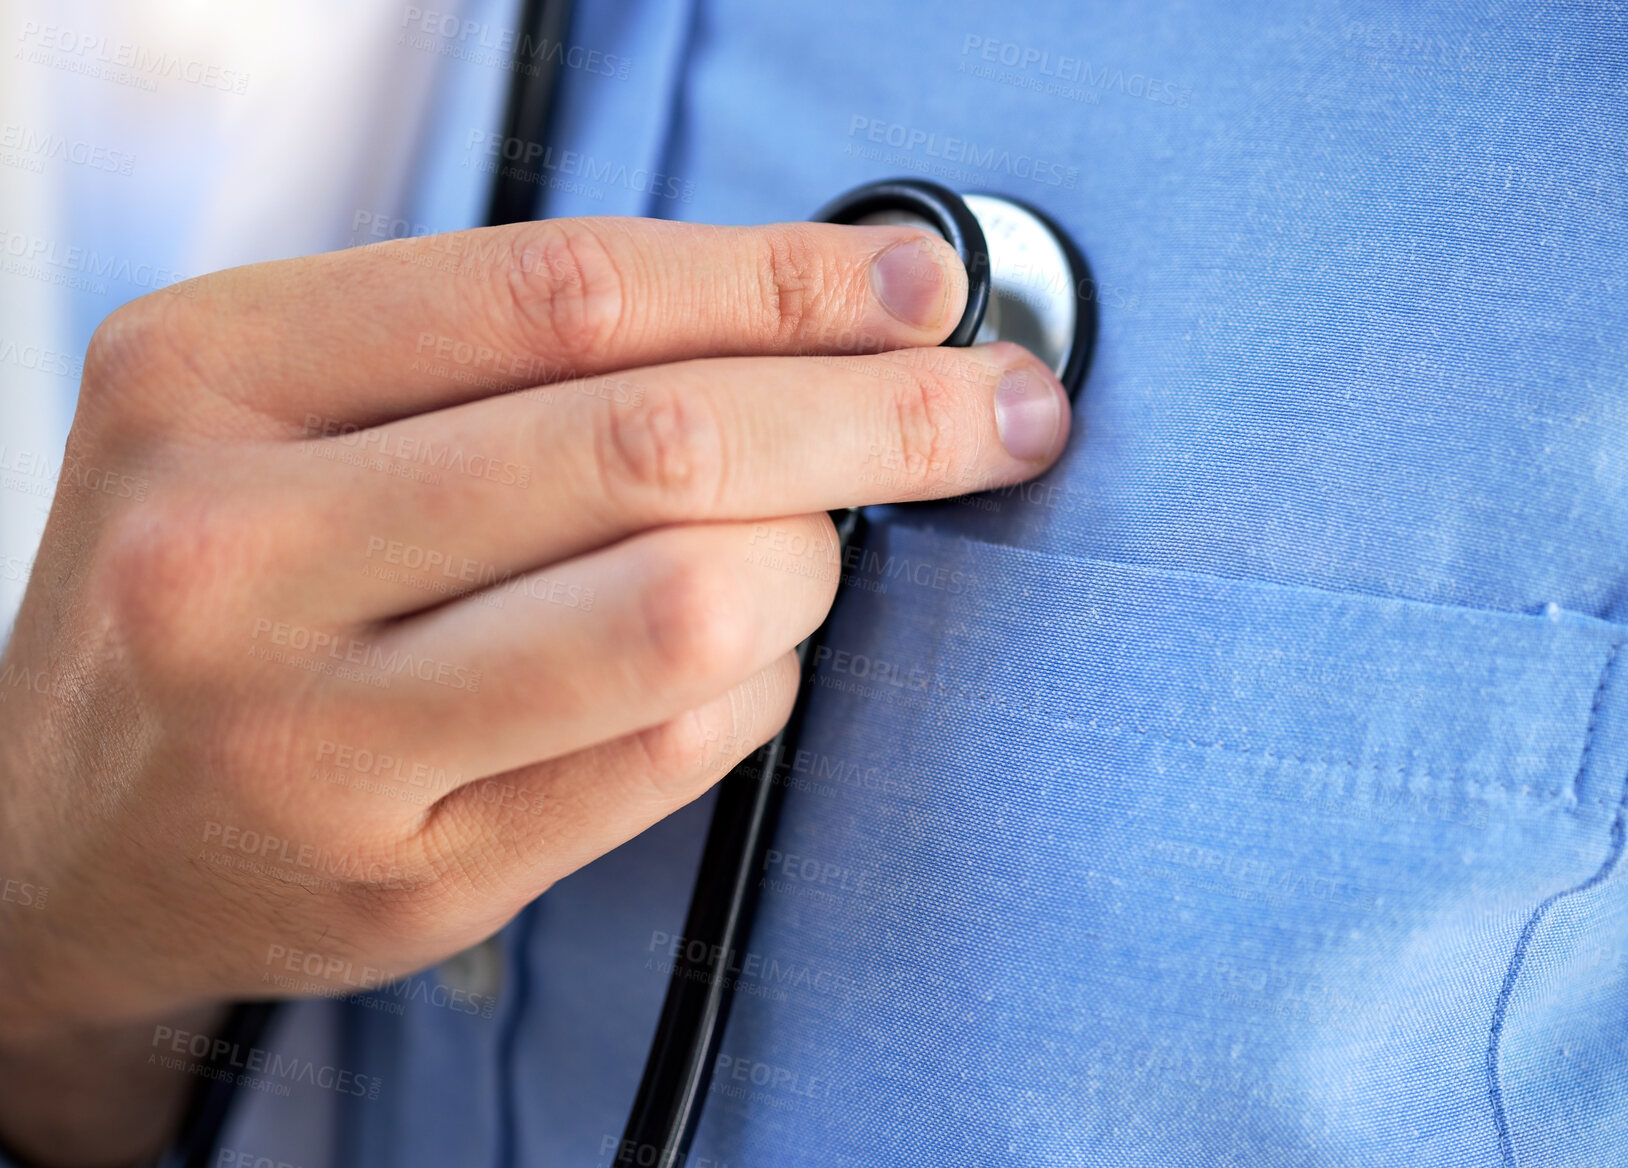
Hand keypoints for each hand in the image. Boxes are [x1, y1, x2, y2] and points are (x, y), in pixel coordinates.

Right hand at [0, 215, 1069, 1164]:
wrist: (63, 836)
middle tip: (994, 408)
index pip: (570, 290)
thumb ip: (514, 349)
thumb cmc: (216, 581)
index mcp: (211, 376)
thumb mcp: (282, 404)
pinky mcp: (406, 877)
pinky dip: (760, 685)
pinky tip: (745, 657)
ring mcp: (317, 739)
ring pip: (688, 606)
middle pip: (654, 445)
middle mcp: (236, 555)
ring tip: (815, 543)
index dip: (787, 279)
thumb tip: (825, 312)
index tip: (920, 288)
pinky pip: (677, 752)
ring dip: (815, 560)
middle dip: (878, 418)